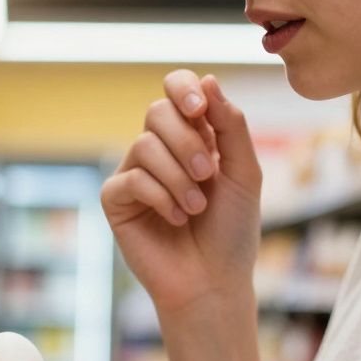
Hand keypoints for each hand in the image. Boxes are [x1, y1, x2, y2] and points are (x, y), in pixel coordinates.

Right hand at [101, 71, 262, 313]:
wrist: (212, 281)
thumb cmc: (232, 231)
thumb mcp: (244, 173)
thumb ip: (230, 126)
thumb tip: (208, 79)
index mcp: (193, 137)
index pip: (176, 91)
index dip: (182, 88)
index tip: (200, 107)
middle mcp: (160, 151)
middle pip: (157, 112)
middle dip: (187, 141)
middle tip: (208, 175)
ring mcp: (135, 174)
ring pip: (145, 146)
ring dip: (178, 177)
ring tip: (195, 208)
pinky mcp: (116, 201)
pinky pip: (131, 179)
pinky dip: (160, 197)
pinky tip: (175, 219)